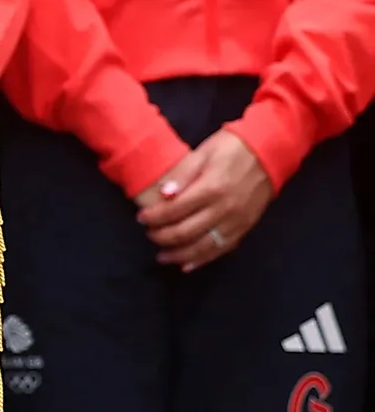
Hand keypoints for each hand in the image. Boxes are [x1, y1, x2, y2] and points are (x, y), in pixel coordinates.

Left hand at [136, 131, 275, 271]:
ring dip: (179, 254)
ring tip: (162, 255)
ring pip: (203, 246)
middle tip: (149, 234)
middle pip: (186, 232)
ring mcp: (238, 220)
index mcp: (212, 188)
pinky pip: (222, 248)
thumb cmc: (234, 147)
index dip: (154, 217)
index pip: (174, 210)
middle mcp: (225, 208)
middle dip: (162, 236)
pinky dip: (203, 259)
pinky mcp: (247, 226)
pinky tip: (187, 264)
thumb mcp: (204, 152)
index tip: (141, 218)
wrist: (271, 151)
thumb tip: (163, 194)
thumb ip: (183, 174)